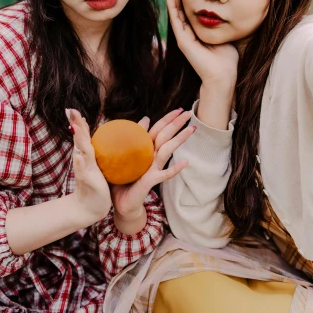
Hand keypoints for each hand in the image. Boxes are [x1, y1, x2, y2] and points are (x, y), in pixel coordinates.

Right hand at [67, 109, 111, 226]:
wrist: (90, 208)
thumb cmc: (96, 185)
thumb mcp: (99, 166)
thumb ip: (102, 151)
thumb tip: (109, 136)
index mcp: (88, 156)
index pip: (84, 136)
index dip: (79, 123)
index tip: (73, 109)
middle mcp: (84, 160)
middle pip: (79, 139)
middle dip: (76, 125)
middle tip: (70, 110)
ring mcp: (84, 170)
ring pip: (81, 152)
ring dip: (78, 139)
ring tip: (76, 127)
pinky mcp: (88, 181)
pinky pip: (83, 171)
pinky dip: (80, 164)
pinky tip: (79, 156)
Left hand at [110, 108, 192, 226]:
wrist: (120, 202)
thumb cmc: (122, 179)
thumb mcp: (123, 155)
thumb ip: (133, 137)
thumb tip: (145, 119)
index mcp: (146, 149)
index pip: (159, 130)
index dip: (168, 119)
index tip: (179, 109)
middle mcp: (152, 157)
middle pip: (166, 136)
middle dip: (177, 124)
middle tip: (189, 113)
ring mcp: (154, 168)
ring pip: (168, 150)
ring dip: (179, 139)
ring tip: (191, 129)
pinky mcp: (151, 180)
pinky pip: (165, 174)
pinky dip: (175, 168)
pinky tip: (186, 162)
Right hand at [166, 0, 238, 87]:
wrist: (223, 75)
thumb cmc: (226, 58)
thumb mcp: (223, 34)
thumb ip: (220, 24)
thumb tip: (225, 11)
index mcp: (196, 31)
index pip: (189, 9)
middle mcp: (187, 33)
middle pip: (180, 8)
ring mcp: (183, 37)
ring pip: (176, 12)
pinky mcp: (183, 41)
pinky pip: (176, 21)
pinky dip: (172, 8)